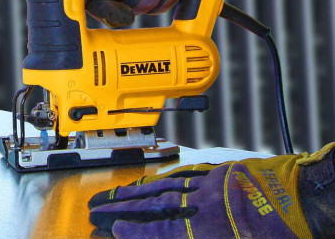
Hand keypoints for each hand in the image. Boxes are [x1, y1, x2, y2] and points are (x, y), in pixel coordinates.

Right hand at [89, 142, 334, 237]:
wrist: (304, 198)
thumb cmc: (282, 233)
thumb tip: (172, 234)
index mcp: (210, 230)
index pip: (161, 230)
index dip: (133, 230)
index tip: (112, 227)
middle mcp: (204, 204)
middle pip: (156, 205)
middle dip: (125, 207)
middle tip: (100, 207)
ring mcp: (210, 185)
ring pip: (166, 187)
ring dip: (139, 191)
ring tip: (117, 193)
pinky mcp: (219, 173)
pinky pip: (184, 175)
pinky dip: (164, 178)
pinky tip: (153, 180)